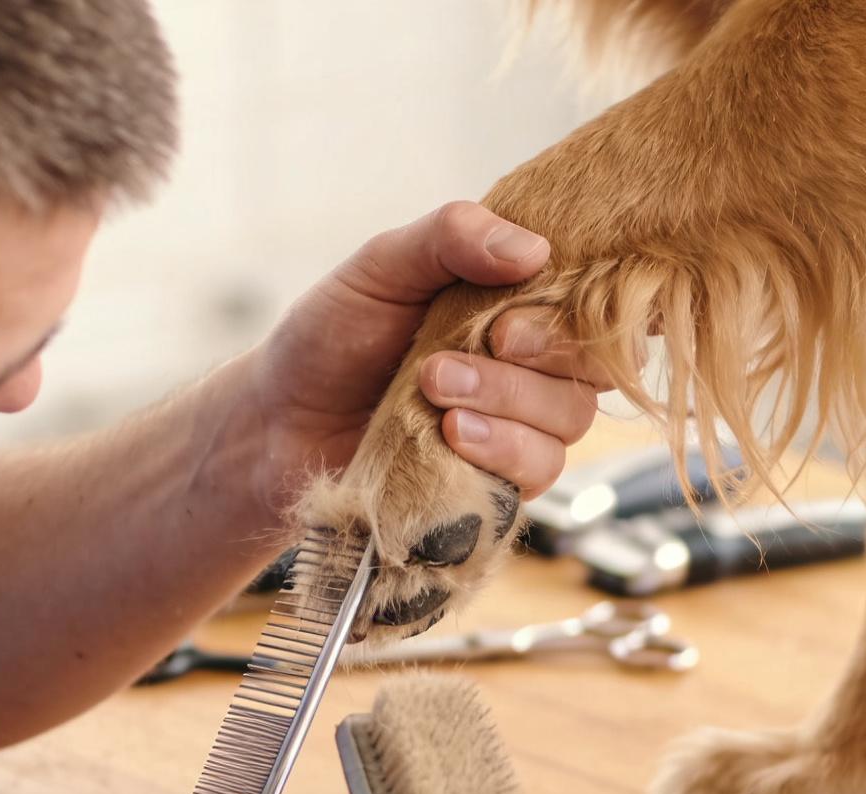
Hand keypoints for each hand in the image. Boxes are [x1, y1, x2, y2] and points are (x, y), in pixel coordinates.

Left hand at [247, 201, 609, 507]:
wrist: (277, 423)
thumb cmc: (329, 339)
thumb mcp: (380, 267)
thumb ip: (450, 239)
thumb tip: (534, 249)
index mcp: (513, 303)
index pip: (589, 306)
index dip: (564, 320)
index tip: (504, 325)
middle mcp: (527, 364)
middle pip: (587, 370)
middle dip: (524, 369)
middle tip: (442, 366)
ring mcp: (517, 426)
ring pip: (568, 424)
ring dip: (506, 410)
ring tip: (432, 397)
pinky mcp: (498, 482)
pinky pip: (539, 475)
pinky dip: (501, 455)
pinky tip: (451, 440)